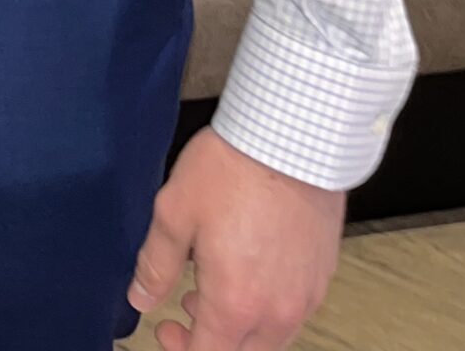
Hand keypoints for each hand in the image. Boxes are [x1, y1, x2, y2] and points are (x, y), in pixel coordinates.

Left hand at [128, 125, 344, 348]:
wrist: (290, 136)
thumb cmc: (233, 168)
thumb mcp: (175, 212)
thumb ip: (155, 263)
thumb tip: (141, 296)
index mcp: (235, 304)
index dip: (181, 349)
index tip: (165, 327)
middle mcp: (277, 311)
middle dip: (210, 343)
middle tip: (186, 308)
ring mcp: (306, 295)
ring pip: (271, 338)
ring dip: (240, 327)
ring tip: (214, 284)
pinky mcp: (323, 275)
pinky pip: (293, 311)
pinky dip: (267, 306)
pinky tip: (249, 268)